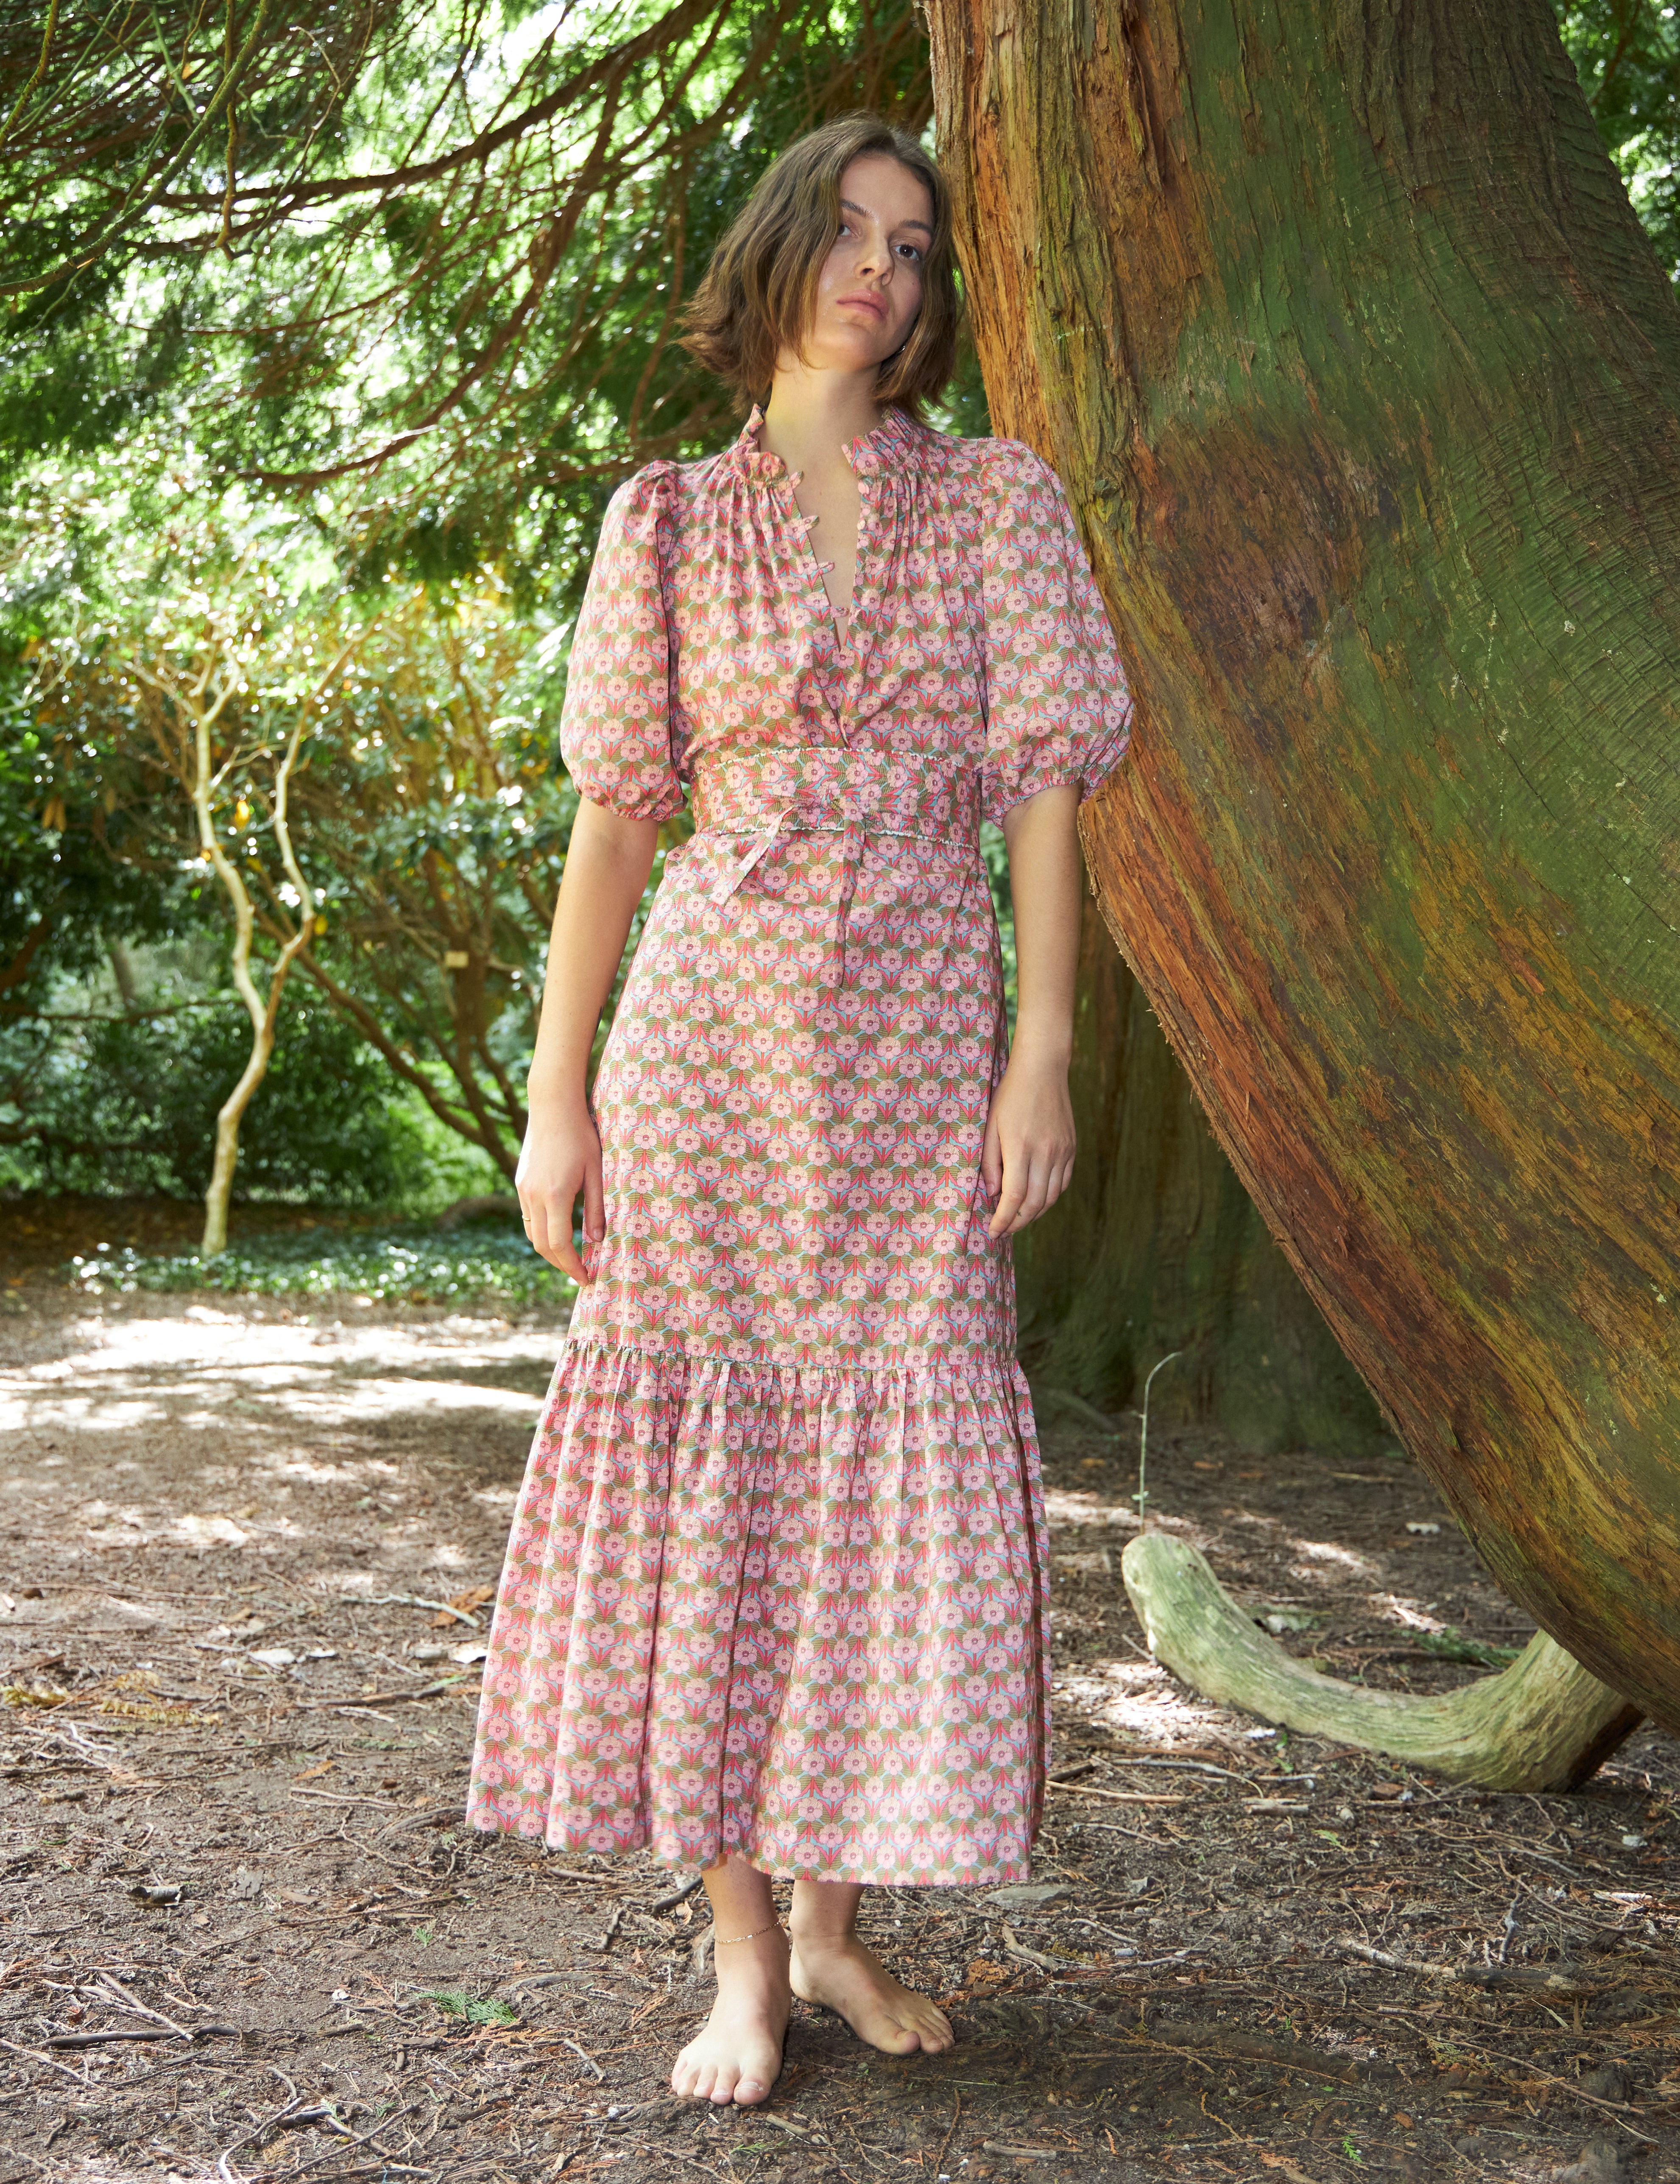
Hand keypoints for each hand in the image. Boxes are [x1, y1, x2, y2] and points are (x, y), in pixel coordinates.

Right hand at [516, 1098, 602, 1281]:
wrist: (552, 1107)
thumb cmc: (581, 1136)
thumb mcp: (597, 1172)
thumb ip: (597, 1208)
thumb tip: (597, 1241)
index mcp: (555, 1195)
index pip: (559, 1244)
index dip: (572, 1266)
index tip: (587, 1278)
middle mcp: (533, 1196)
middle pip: (541, 1245)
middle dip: (561, 1264)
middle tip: (581, 1274)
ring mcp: (523, 1190)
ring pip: (531, 1233)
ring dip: (549, 1251)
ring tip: (571, 1258)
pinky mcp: (520, 1183)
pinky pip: (527, 1218)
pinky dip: (541, 1232)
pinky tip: (558, 1233)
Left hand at [981, 1047, 1075, 1236]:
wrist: (1043, 1070)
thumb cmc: (1010, 1095)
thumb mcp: (991, 1126)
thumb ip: (990, 1162)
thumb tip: (992, 1194)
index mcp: (1022, 1147)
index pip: (1014, 1197)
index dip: (1003, 1219)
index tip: (993, 1232)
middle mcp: (1046, 1153)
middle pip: (1035, 1203)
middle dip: (1018, 1223)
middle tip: (1003, 1230)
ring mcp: (1062, 1151)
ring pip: (1051, 1197)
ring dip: (1034, 1214)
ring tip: (1018, 1219)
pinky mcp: (1071, 1148)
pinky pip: (1062, 1183)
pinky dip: (1049, 1197)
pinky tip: (1036, 1199)